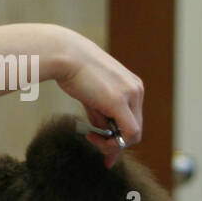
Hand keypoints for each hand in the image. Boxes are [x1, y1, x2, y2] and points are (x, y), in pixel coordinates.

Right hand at [54, 31, 144, 167]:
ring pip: (132, 135)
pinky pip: (128, 134)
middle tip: (96, 145)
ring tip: (91, 136)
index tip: (101, 142)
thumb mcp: (93, 95)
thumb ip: (102, 114)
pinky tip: (93, 137)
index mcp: (132, 85)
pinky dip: (113, 144)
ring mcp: (131, 95)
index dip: (119, 137)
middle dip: (115, 143)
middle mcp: (136, 89)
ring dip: (111, 144)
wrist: (65, 54)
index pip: (133, 119)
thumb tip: (102, 136)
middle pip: (135, 129)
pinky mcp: (119, 102)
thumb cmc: (73, 71)